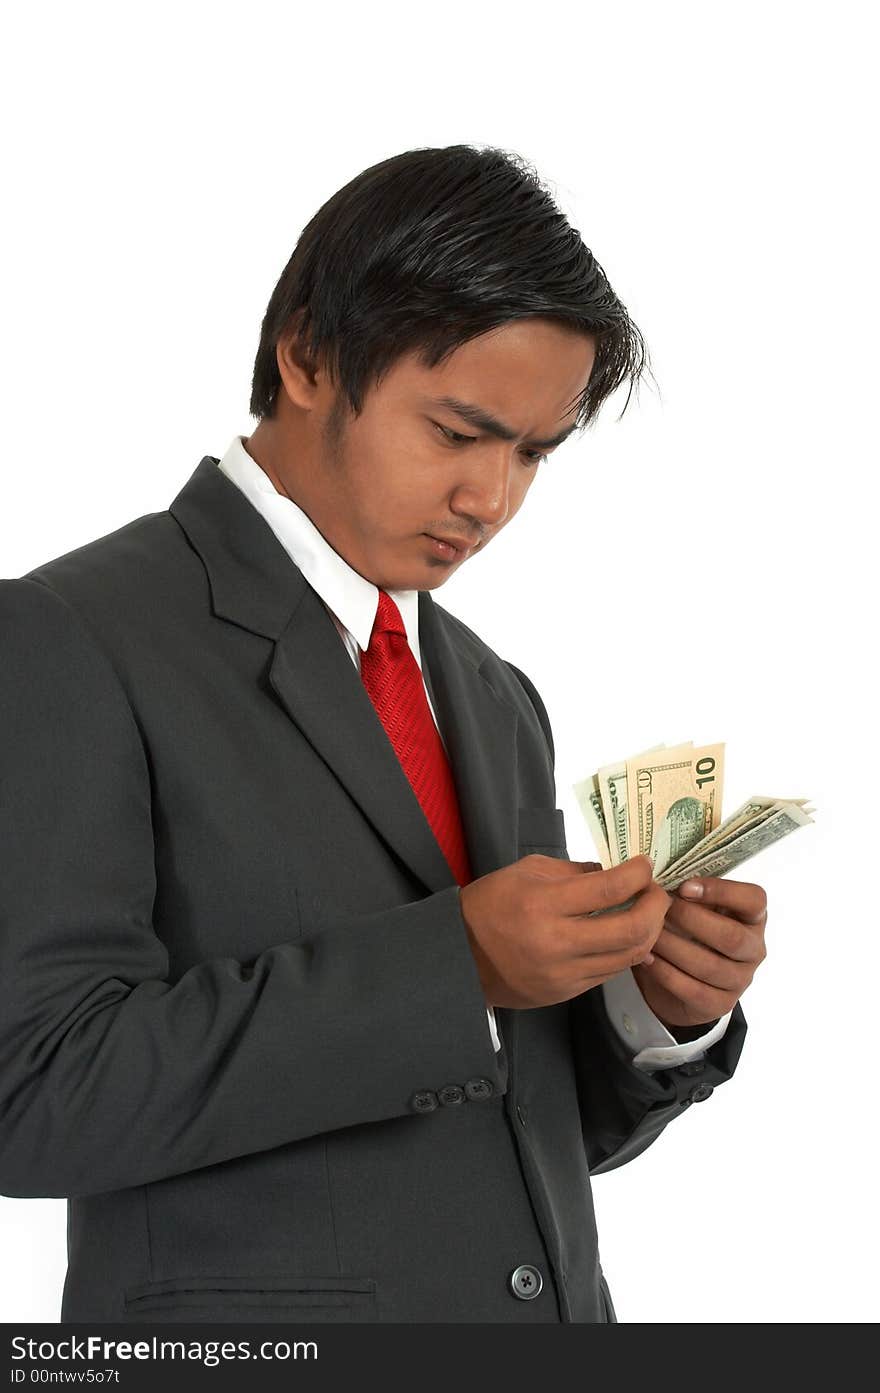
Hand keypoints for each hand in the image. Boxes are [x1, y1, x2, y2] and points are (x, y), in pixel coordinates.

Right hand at [459, 854, 669, 1008]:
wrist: (460, 958)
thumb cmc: (491, 904)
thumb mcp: (525, 872)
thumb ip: (573, 871)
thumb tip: (613, 873)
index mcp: (543, 904)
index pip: (608, 890)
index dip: (637, 875)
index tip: (645, 864)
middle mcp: (556, 942)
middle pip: (630, 930)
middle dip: (656, 907)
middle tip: (658, 892)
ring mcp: (563, 973)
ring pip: (628, 957)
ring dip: (648, 932)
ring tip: (649, 913)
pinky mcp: (566, 993)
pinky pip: (609, 972)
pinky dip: (625, 952)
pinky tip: (626, 936)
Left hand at [631, 876, 767, 1030]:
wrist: (683, 983)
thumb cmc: (688, 932)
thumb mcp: (693, 908)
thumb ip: (685, 891)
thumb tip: (651, 871)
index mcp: (752, 917)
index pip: (755, 900)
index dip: (722, 891)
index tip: (684, 887)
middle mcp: (754, 948)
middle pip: (730, 936)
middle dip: (689, 920)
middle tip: (658, 909)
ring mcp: (741, 979)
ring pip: (709, 965)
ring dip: (673, 947)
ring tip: (646, 933)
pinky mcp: (721, 1004)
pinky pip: (693, 989)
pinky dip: (666, 972)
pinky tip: (645, 958)